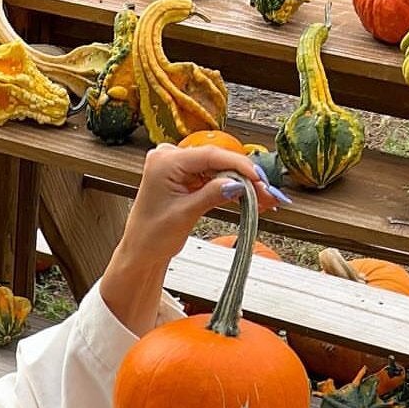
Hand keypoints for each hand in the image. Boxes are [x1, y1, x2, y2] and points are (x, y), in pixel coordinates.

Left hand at [115, 142, 283, 268]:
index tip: (259, 177)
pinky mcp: (184, 177)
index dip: (238, 165)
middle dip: (244, 177)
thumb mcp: (185, 215)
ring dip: (240, 184)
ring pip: (217, 170)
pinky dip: (229, 189)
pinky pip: (212, 178)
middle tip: (268, 192)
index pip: (209, 155)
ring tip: (265, 198)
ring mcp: (177, 166)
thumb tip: (238, 184)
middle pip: (216, 161)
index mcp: (165, 162)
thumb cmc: (152, 236)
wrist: (140, 252)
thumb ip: (212, 195)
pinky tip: (250, 197)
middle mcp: (169, 157)